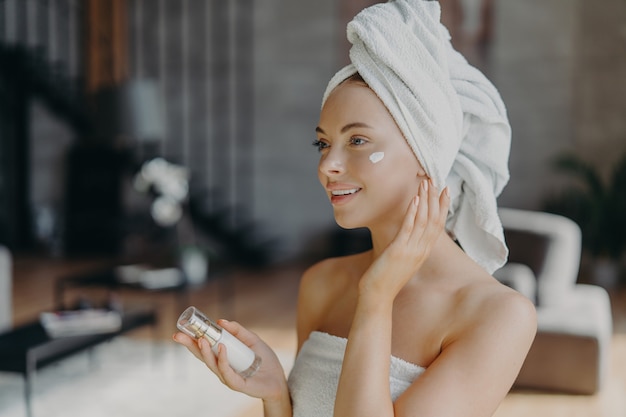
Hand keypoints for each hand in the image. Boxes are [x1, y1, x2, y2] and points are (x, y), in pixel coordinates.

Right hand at [173, 319, 288, 400]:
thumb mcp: (251, 340)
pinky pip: (227, 372)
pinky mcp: (237, 384)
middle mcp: (221, 368)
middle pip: (201, 357)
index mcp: (222, 357)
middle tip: (178, 335)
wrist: (279, 379)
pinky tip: (221, 348)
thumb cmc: (265, 361)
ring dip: (205, 351)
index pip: (203, 348)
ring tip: (201, 339)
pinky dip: (222, 360)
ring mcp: (228, 377)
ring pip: (212, 364)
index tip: (179, 331)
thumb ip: (238, 331)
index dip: (191, 340)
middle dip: (189, 346)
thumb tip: (221, 321)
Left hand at [359, 179, 449, 300]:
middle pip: (434, 219)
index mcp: (423, 252)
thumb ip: (407, 246)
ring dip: (425, 200)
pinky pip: (408, 228)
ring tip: (425, 183)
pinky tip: (414, 199)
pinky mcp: (399, 250)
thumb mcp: (401, 260)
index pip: (438, 225)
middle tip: (435, 180)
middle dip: (435, 198)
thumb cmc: (385, 278)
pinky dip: (412, 212)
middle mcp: (421, 250)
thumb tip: (407, 235)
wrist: (377, 296)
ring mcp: (411, 251)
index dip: (443, 206)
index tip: (445, 190)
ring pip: (423, 221)